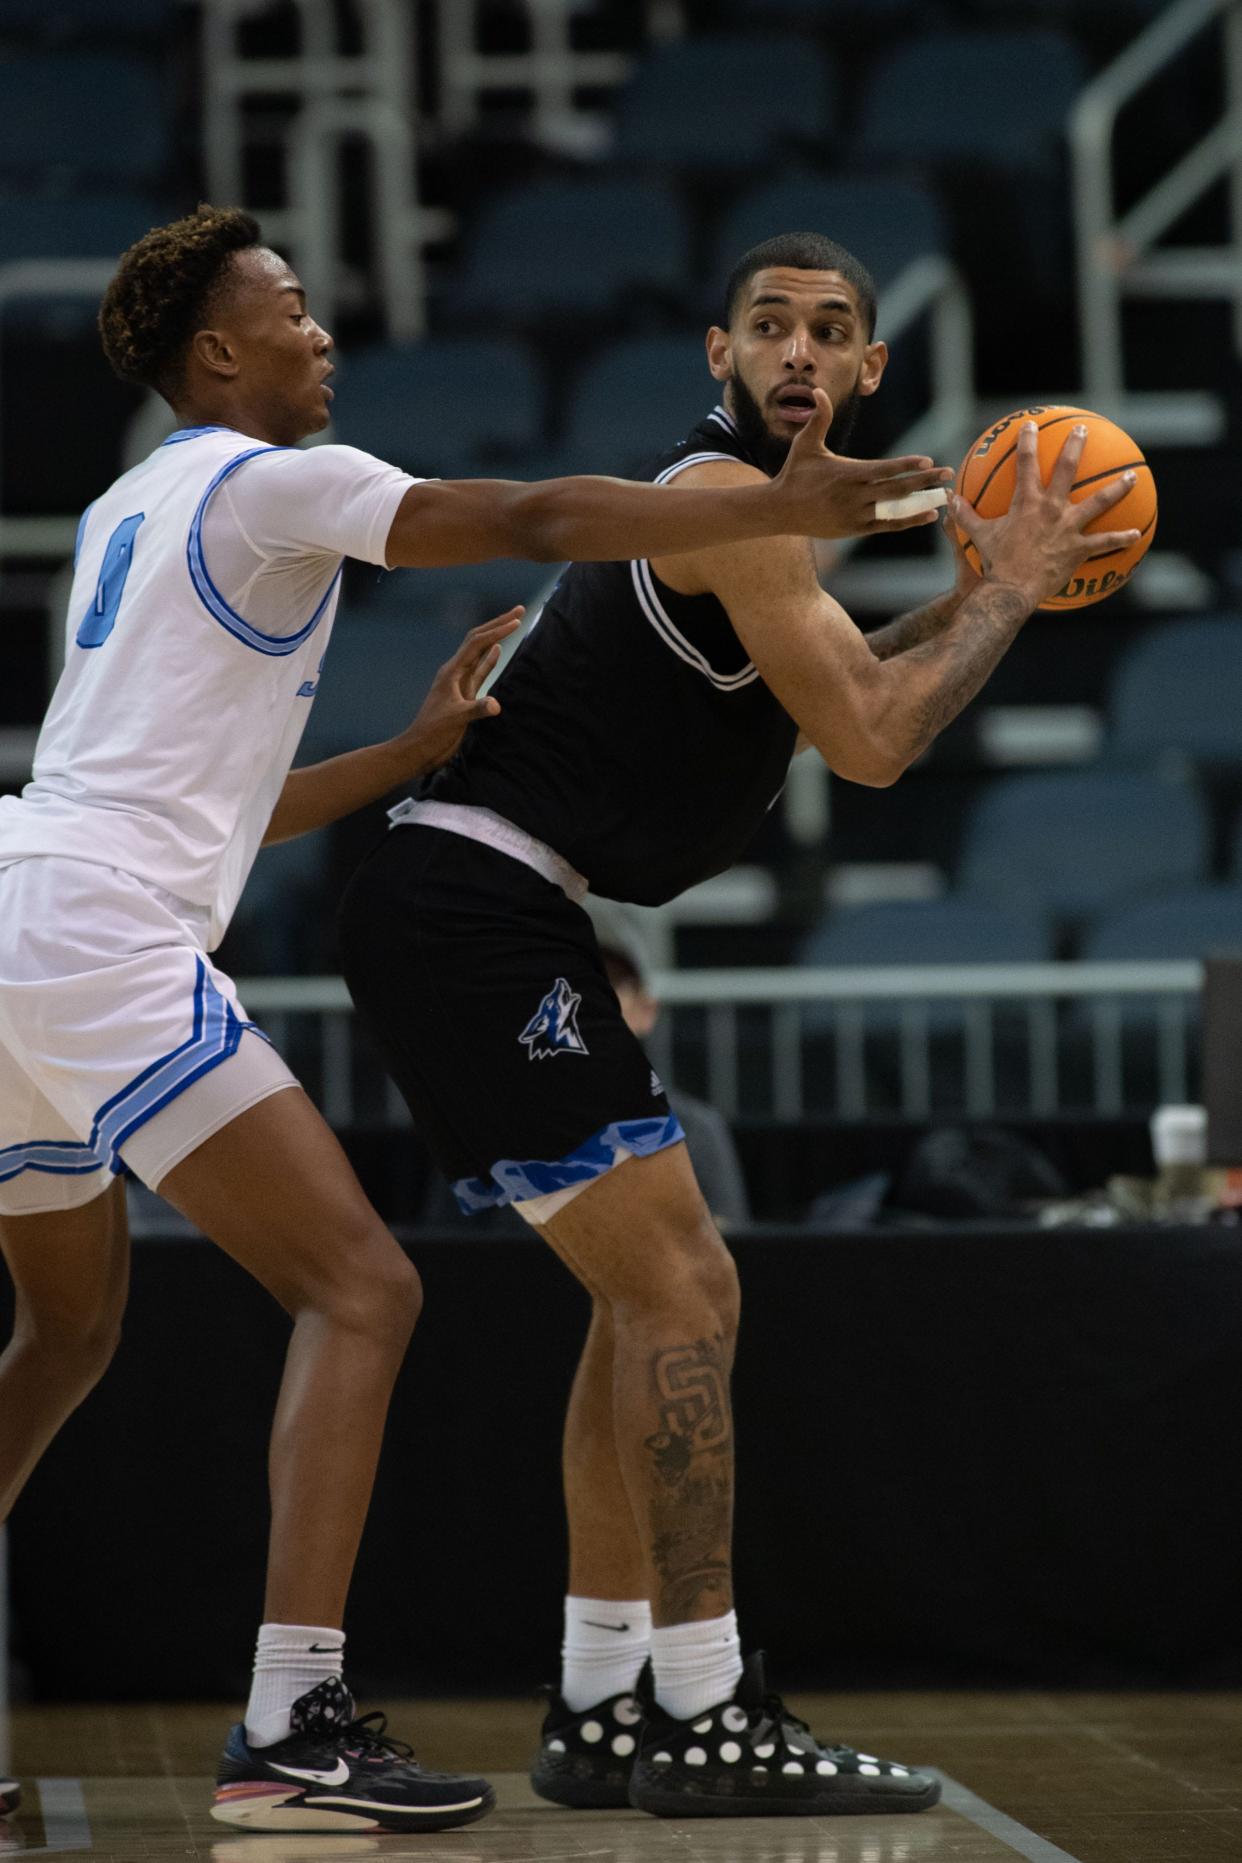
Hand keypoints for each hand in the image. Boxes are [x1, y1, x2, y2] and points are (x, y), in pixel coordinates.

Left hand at [389, 607, 522, 775]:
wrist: (421, 747)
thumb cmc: (434, 732)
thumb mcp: (456, 719)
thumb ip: (477, 709)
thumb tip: (497, 704)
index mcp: (452, 671)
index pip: (477, 643)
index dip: (498, 631)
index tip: (517, 621)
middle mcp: (456, 671)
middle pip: (479, 640)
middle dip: (499, 624)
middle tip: (520, 610)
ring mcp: (461, 682)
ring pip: (481, 652)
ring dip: (497, 637)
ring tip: (514, 623)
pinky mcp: (465, 693)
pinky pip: (480, 670)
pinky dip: (490, 658)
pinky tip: (499, 651)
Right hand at [769, 388, 954, 538]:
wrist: (780, 510)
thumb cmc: (795, 474)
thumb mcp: (805, 444)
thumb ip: (819, 418)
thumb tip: (820, 391)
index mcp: (846, 473)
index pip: (882, 469)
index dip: (905, 466)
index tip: (926, 461)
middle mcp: (853, 496)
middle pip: (895, 489)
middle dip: (924, 481)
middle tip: (948, 473)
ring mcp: (855, 515)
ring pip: (894, 510)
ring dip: (921, 503)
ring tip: (944, 497)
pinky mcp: (854, 528)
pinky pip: (887, 525)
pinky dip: (908, 520)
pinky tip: (927, 515)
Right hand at [949, 421, 1140, 609]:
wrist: (1011, 590)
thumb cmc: (994, 563)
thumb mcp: (977, 535)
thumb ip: (965, 515)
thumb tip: (950, 499)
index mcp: (1026, 502)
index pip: (1026, 463)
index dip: (1027, 442)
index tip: (1030, 425)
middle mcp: (1051, 509)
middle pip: (1067, 470)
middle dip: (1075, 446)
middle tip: (1083, 430)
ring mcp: (1068, 528)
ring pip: (1099, 502)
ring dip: (1118, 488)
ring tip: (1132, 476)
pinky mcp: (1079, 549)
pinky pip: (1105, 542)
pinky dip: (1122, 538)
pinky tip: (1137, 534)